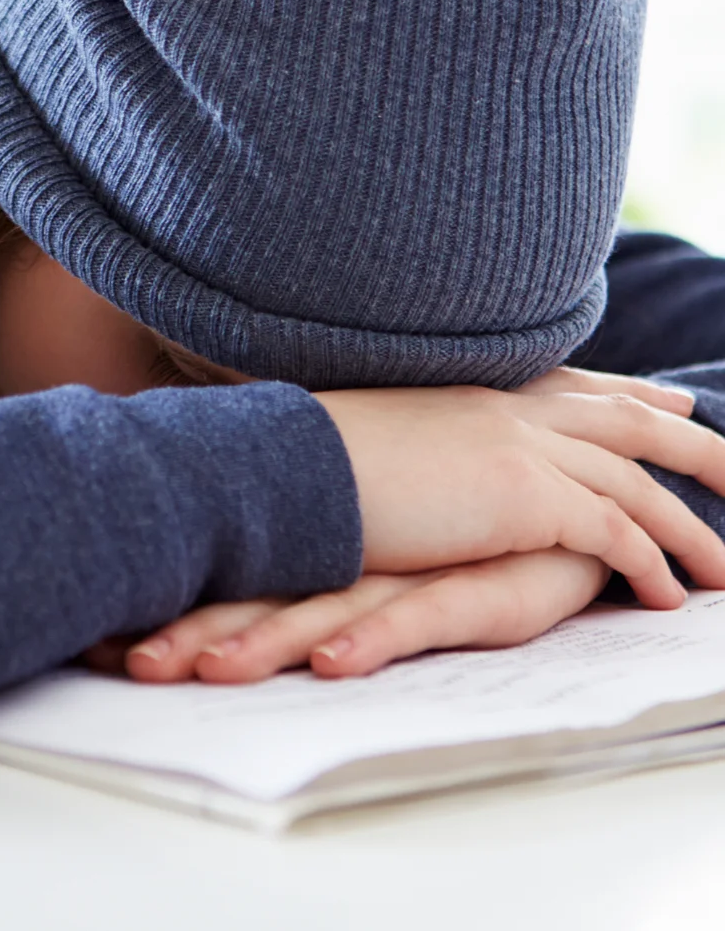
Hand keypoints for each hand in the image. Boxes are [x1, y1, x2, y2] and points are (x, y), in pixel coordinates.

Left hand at [85, 547, 609, 682]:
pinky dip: (372, 642)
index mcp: (324, 536)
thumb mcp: (375, 540)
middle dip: (191, 629)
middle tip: (123, 660)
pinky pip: (417, 617)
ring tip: (207, 670)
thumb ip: (304, 554)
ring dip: (265, 640)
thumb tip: (213, 569)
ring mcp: (415, 564)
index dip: (171, 600)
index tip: (101, 633)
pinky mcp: (478, 585)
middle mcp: (357, 547)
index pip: (234, 572)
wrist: (569, 483)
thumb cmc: (463, 524)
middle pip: (262, 592)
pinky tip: (334, 664)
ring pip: (327, 607)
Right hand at [313, 369, 724, 606]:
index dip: (626, 390)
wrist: (293, 466)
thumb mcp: (382, 433)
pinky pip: (613, 529)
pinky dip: (649, 561)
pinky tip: (669, 595)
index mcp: (476, 388)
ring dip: (688, 522)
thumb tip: (426, 456)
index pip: (572, 384)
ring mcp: (522, 445)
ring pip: (636, 477)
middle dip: (689, 439)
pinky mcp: (525, 494)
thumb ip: (426, 438)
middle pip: (625, 416)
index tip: (666, 396)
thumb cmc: (314, 460)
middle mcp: (509, 407)